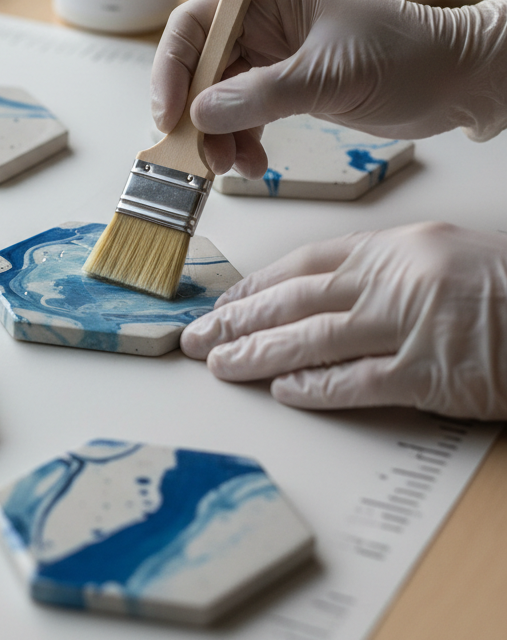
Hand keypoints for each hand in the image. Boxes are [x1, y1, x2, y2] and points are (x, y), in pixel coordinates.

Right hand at [151, 0, 506, 176]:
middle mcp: (265, 24)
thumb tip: (199, 115)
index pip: (196, 25)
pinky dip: (240, 141)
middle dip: (195, 113)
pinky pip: (243, 115)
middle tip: (197, 153)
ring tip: (231, 166)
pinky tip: (253, 163)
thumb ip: (260, 95)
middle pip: (200, 67)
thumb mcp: (329, 76)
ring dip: (217, 135)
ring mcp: (274, 57)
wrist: (459, 82)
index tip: (169, 114)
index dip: (173, 69)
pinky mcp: (286, 88)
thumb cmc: (409, 57)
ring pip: (218, 97)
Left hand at [181, 223, 506, 418]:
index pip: (304, 264)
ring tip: (221, 365)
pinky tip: (282, 392)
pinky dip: (315, 388)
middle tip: (197, 337)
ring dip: (258, 354)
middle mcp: (393, 281)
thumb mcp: (442, 255)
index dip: (256, 285)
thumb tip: (327, 296)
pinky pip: (357, 382)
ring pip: (311, 340)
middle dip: (237, 320)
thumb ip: (384, 272)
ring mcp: (410, 325)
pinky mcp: (431, 374)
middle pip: (293, 301)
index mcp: (394, 247)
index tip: (224, 302)